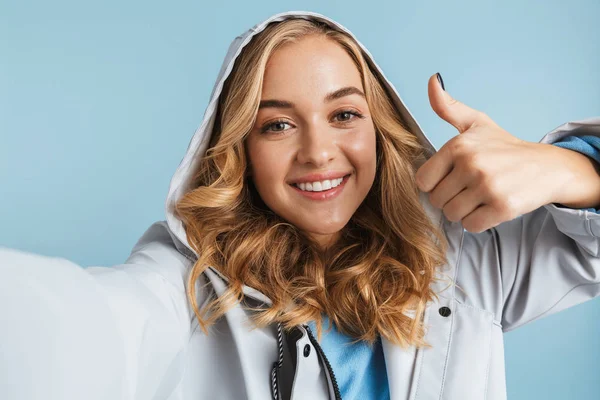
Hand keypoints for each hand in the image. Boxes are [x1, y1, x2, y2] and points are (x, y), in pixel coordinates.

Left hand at [415, 74, 563, 232]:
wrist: (547, 166)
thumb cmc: (505, 147)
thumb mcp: (476, 124)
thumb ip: (448, 107)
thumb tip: (432, 80)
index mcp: (458, 146)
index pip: (423, 181)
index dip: (435, 184)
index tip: (452, 178)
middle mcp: (471, 164)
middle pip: (437, 200)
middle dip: (451, 199)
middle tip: (470, 189)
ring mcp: (487, 186)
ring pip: (452, 215)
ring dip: (464, 211)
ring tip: (480, 197)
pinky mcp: (502, 207)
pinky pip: (471, 226)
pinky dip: (479, 221)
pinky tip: (490, 206)